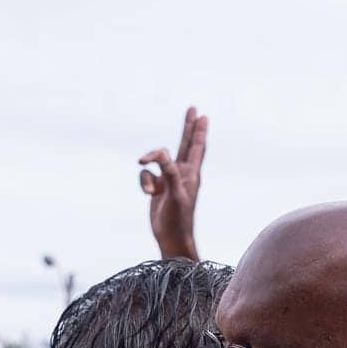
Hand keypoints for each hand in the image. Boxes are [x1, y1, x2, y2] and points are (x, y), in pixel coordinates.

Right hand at [138, 106, 206, 260]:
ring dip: (150, 172)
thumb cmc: (178, 219)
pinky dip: (143, 183)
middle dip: (187, 127)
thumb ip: (170, 172)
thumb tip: (162, 154)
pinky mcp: (157, 186)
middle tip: (193, 109)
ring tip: (151, 191)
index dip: (198, 130)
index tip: (202, 115)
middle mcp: (181, 173)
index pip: (196, 147)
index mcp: (191, 173)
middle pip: (184, 144)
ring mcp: (168, 179)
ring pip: (157, 162)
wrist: (171, 238)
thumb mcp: (175, 194)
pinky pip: (145, 175)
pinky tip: (148, 195)